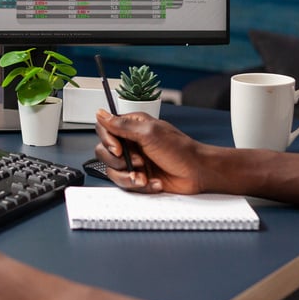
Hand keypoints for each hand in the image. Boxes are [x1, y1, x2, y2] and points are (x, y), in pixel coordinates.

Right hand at [93, 110, 208, 193]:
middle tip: (138, 162)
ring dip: (128, 176)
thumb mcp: (149, 133)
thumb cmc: (180, 150)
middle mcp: (131, 142)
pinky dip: (140, 185)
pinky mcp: (138, 176)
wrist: (197, 173)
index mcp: (132, 126)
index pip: (105, 128)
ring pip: (113, 171)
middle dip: (118, 162)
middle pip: (104, 152)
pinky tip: (154, 182)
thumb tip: (101, 113)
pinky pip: (126, 183)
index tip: (118, 149)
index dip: (107, 140)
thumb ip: (122, 125)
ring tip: (144, 177)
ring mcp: (134, 161)